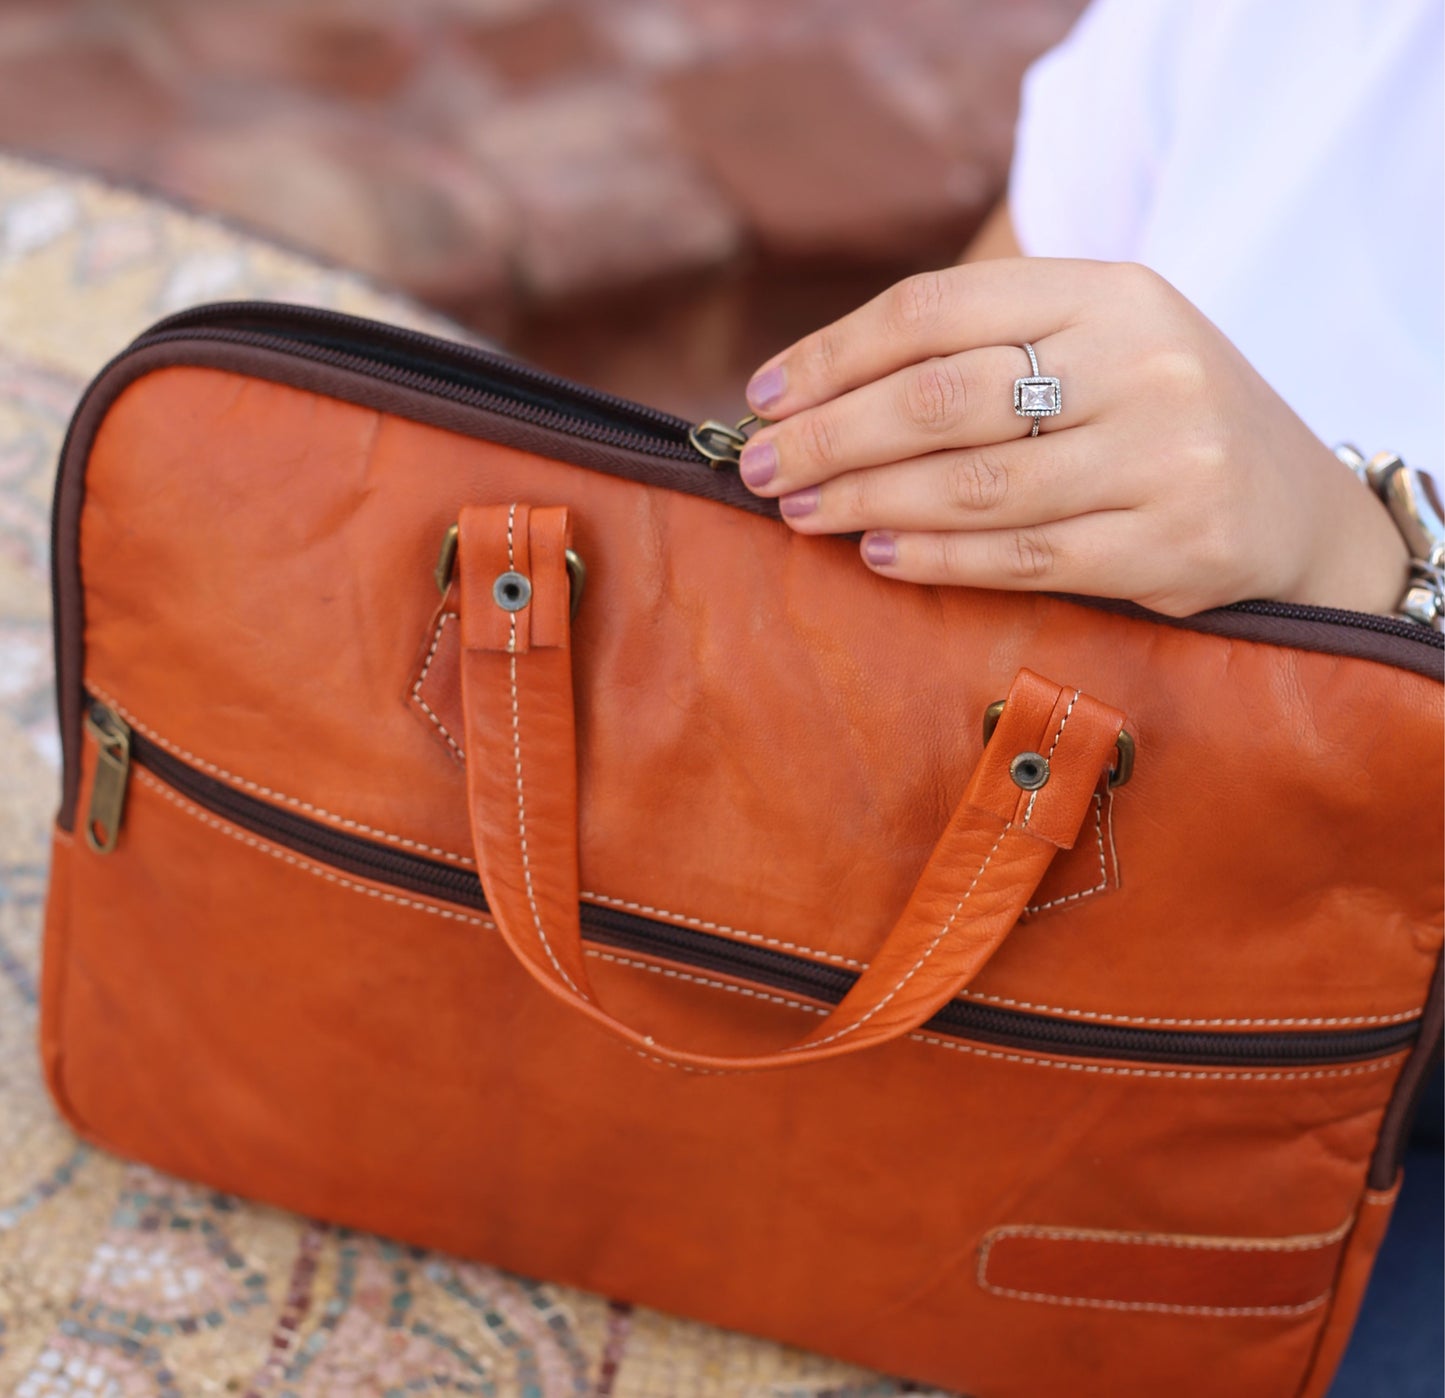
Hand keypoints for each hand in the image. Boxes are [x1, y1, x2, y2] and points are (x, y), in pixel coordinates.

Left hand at [738, 260, 1407, 616]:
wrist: (1293, 505)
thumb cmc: (1153, 416)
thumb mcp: (1095, 342)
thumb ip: (983, 348)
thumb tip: (815, 394)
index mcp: (1108, 289)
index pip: (935, 310)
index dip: (833, 355)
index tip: (764, 398)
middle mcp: (1140, 361)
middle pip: (940, 397)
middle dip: (829, 436)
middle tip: (758, 468)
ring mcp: (1162, 455)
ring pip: (974, 484)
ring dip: (866, 500)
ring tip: (800, 511)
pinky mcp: (1171, 543)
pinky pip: (1024, 557)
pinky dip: (938, 557)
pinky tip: (877, 555)